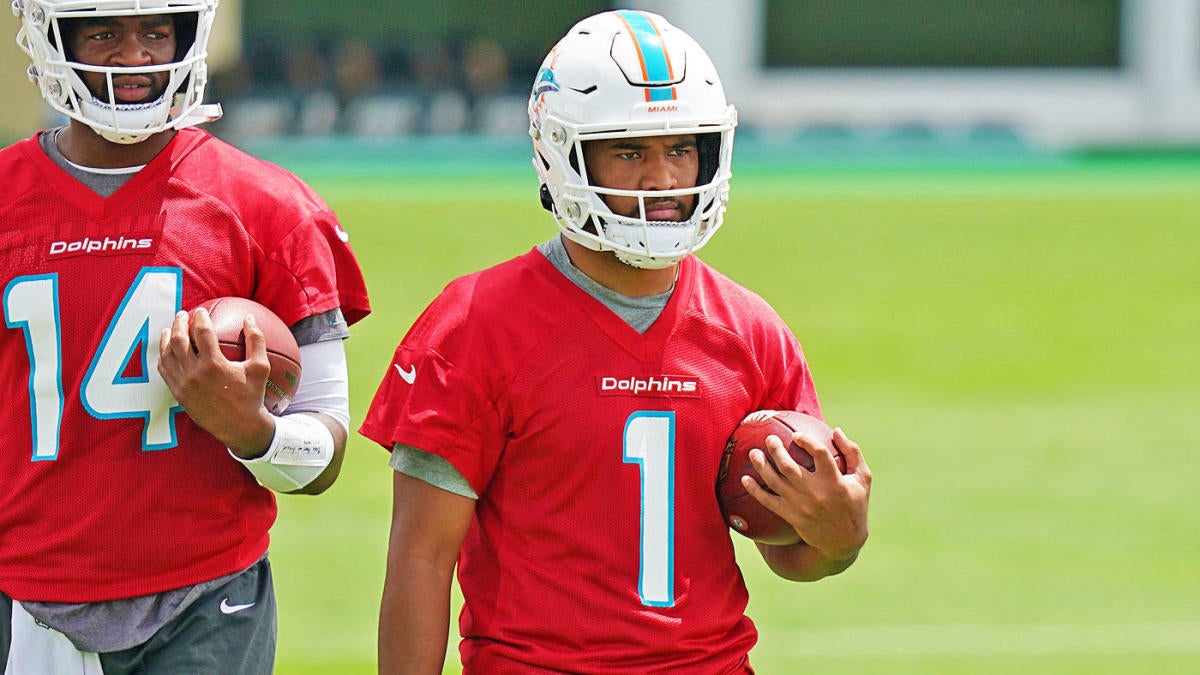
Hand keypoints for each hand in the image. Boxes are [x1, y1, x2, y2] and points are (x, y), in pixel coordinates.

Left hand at [157, 308, 275, 457]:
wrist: (239, 426)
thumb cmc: (252, 396)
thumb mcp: (260, 367)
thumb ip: (256, 340)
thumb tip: (250, 317)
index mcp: (215, 365)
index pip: (202, 332)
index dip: (200, 318)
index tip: (201, 310)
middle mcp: (195, 373)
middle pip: (179, 340)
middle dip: (179, 323)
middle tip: (183, 314)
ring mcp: (184, 384)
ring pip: (167, 354)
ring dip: (167, 338)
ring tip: (170, 329)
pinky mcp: (178, 394)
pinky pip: (165, 370)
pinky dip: (163, 357)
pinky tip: (166, 350)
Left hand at [742, 427, 871, 562]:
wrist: (844, 541)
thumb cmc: (855, 505)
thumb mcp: (862, 478)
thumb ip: (852, 452)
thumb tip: (836, 430)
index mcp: (835, 482)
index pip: (819, 455)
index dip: (806, 441)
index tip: (796, 435)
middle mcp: (816, 493)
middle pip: (789, 467)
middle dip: (776, 450)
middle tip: (769, 439)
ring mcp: (801, 506)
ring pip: (775, 482)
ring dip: (761, 465)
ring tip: (753, 453)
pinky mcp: (792, 517)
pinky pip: (768, 501)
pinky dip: (754, 490)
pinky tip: (743, 479)